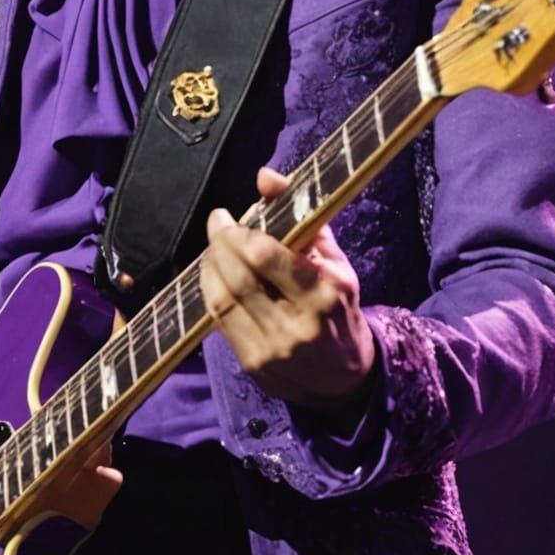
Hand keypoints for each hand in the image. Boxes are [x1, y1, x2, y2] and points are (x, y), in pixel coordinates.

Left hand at [199, 166, 375, 414]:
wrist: (344, 379)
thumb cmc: (338, 308)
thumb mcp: (334, 261)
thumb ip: (302, 216)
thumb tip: (264, 176)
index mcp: (326, 292)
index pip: (268, 256)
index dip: (238, 233)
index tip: (227, 216)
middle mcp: (299, 324)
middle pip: (240, 277)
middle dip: (219, 245)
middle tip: (217, 225)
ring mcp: (273, 347)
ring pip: (223, 299)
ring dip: (210, 266)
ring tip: (214, 248)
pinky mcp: (253, 364)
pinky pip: (219, 320)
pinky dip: (210, 291)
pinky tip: (214, 276)